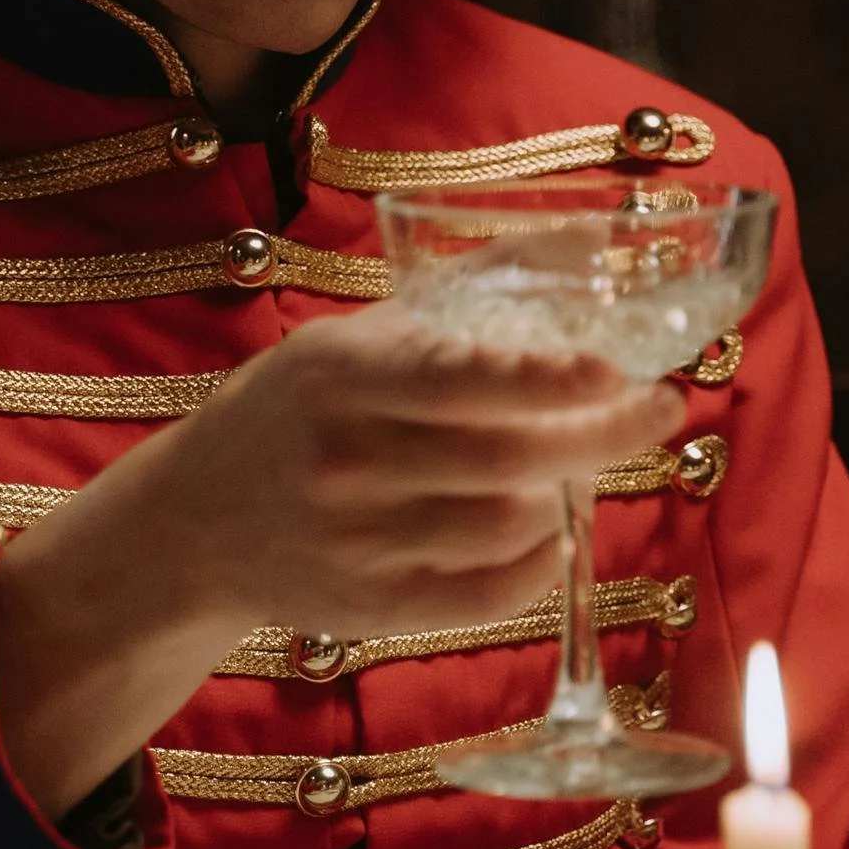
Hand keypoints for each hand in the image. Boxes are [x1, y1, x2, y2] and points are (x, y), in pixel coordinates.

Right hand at [0, 301, 682, 817]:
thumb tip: (583, 240)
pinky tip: (547, 531)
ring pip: (508, 525)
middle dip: (601, 433)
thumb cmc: (295, 411)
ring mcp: (357, 542)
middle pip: (507, 457)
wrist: (191, 527)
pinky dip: (538, 563)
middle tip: (657, 409)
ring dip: (566, 494)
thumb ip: (462, 293)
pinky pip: (490, 594)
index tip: (616, 368)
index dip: (549, 377)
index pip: (461, 377)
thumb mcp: (352, 337)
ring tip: (576, 464)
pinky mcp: (371, 609)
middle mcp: (345, 460)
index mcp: (338, 375)